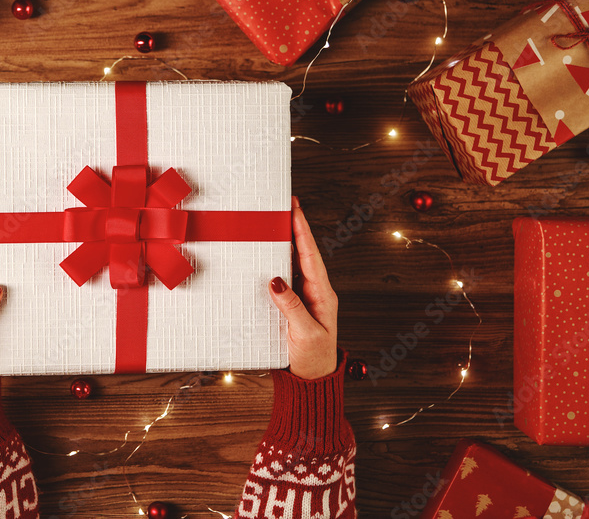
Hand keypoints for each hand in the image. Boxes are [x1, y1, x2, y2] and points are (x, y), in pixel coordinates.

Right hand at [268, 196, 338, 379]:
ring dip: (284, 243)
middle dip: (294, 229)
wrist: (311, 382)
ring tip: (273, 223)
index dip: (302, 231)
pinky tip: (266, 255)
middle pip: (303, 253)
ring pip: (293, 264)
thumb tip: (276, 279)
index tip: (295, 209)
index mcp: (323, 294)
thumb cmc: (312, 360)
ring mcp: (304, 298)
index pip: (310, 256)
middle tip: (283, 207)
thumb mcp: (304, 334)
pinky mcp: (292, 306)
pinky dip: (275, 263)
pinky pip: (284, 279)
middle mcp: (315, 292)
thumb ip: (291, 306)